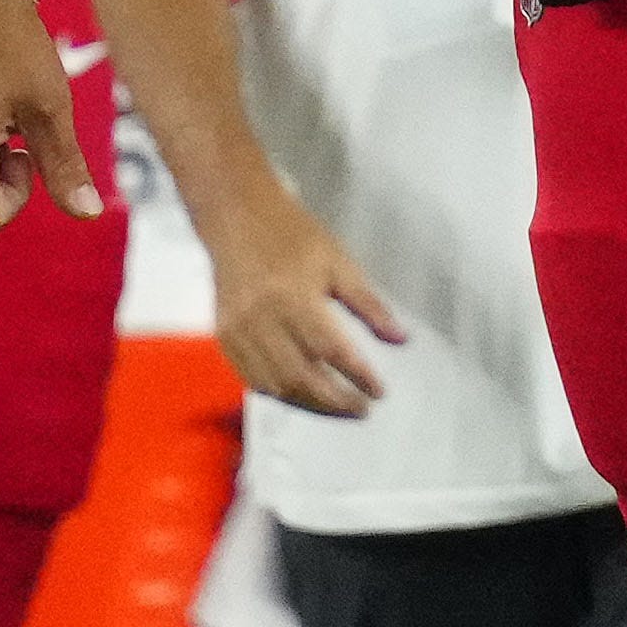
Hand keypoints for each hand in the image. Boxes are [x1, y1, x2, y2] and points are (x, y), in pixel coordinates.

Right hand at [202, 190, 405, 416]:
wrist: (236, 217)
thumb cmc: (293, 235)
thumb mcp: (339, 262)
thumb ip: (369, 304)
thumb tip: (400, 339)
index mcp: (294, 296)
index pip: (331, 350)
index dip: (357, 376)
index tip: (379, 391)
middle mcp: (262, 318)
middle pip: (301, 377)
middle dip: (335, 401)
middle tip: (362, 409)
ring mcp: (239, 331)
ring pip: (275, 385)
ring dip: (310, 405)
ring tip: (338, 407)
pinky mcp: (225, 336)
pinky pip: (252, 379)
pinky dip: (280, 393)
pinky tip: (303, 396)